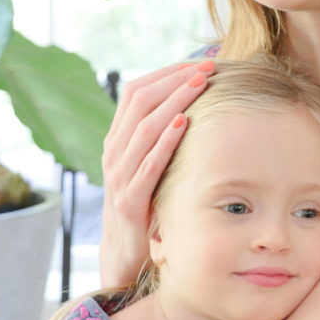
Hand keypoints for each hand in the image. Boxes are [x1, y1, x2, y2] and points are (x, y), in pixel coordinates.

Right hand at [99, 59, 214, 285]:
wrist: (124, 255)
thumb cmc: (147, 205)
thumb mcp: (150, 165)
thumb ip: (161, 138)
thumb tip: (192, 103)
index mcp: (118, 140)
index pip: (135, 92)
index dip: (165, 74)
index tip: (196, 63)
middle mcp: (114, 154)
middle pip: (139, 103)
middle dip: (174, 81)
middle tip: (205, 67)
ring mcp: (119, 178)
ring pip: (143, 129)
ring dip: (173, 102)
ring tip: (199, 84)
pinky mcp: (129, 202)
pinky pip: (146, 166)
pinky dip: (165, 142)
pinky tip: (183, 124)